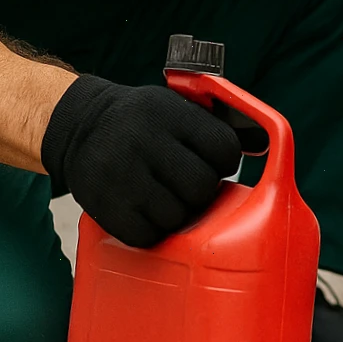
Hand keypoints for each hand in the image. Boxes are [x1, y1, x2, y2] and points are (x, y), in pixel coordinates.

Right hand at [41, 74, 241, 247]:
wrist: (78, 125)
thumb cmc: (141, 121)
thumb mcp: (174, 106)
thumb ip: (211, 125)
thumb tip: (264, 146)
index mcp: (169, 112)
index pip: (224, 148)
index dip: (224, 162)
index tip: (212, 163)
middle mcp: (144, 139)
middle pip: (201, 185)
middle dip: (201, 191)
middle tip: (187, 186)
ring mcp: (121, 173)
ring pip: (176, 215)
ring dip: (177, 214)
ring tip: (165, 198)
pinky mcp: (103, 204)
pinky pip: (146, 235)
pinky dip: (152, 231)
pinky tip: (146, 213)